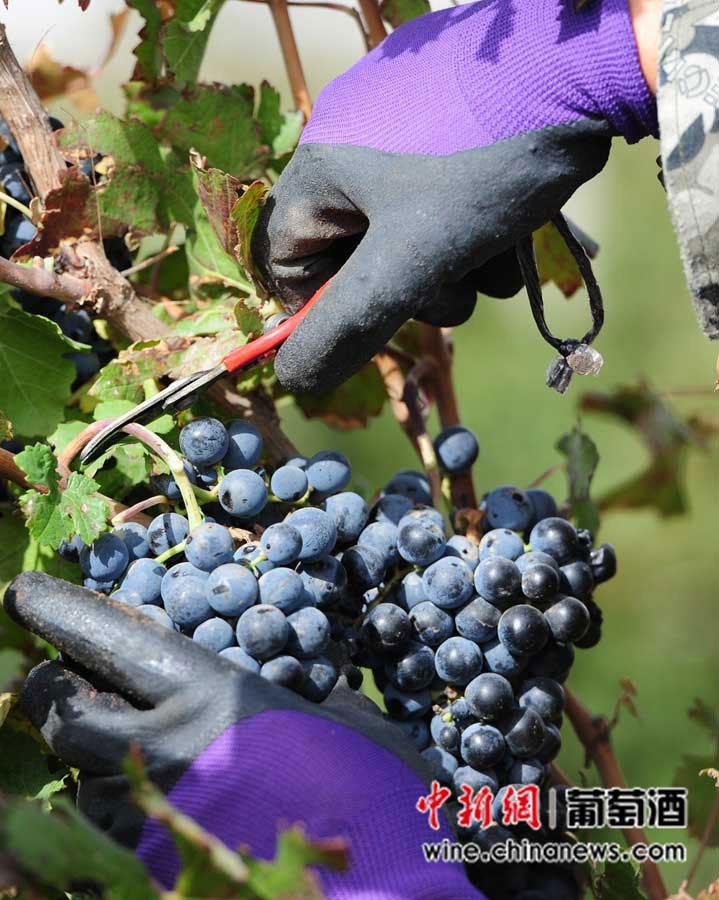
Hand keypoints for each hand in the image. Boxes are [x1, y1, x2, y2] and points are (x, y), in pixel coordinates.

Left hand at [4, 572, 482, 897]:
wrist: (385, 894)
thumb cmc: (376, 792)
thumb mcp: (346, 719)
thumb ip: (301, 692)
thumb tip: (297, 679)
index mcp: (215, 697)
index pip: (111, 643)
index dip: (61, 615)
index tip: (23, 595)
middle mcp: (169, 753)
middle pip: (66, 718)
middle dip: (52, 693)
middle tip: (60, 678)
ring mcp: (154, 822)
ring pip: (83, 779)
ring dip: (91, 756)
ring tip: (121, 744)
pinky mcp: (152, 875)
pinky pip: (108, 833)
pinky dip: (115, 806)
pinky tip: (147, 801)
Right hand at [252, 0, 656, 394]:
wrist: (584, 68)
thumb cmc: (484, 163)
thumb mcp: (410, 259)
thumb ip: (347, 325)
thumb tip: (294, 380)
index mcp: (323, 170)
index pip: (288, 261)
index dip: (323, 309)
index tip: (372, 327)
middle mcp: (352, 148)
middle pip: (355, 258)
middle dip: (408, 290)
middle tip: (450, 290)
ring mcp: (402, 136)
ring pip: (407, 242)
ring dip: (451, 272)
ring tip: (492, 256)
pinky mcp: (449, 135)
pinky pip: (442, 210)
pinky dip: (474, 236)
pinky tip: (511, 230)